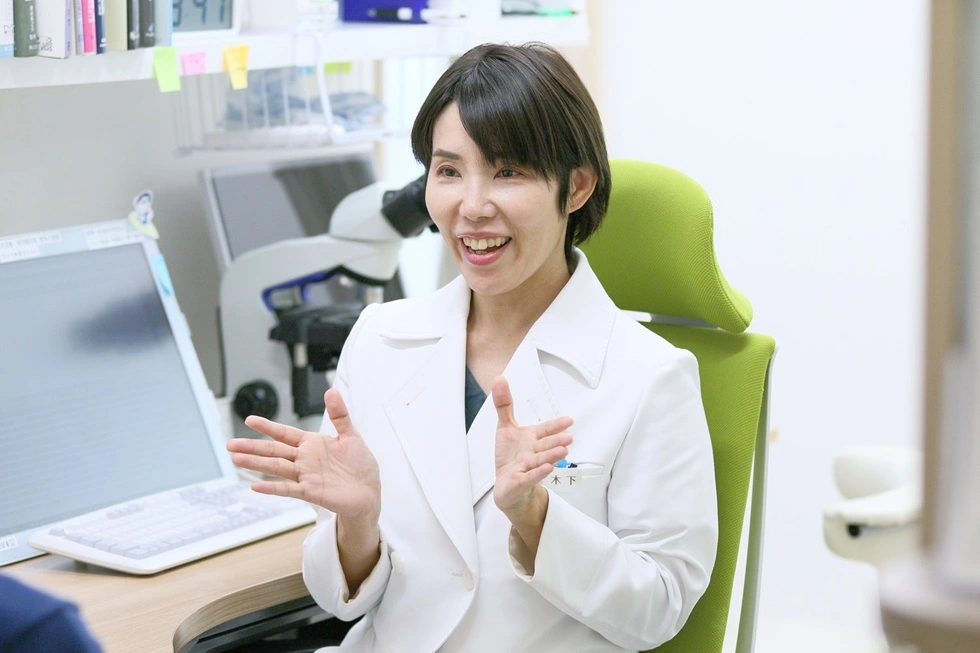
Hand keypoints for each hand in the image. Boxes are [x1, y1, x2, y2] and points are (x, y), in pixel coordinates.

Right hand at [226, 388, 380, 522]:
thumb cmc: (360, 465)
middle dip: (252, 447)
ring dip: (256, 464)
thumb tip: (331, 391)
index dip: (268, 427)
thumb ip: (339, 414)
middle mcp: (305, 460)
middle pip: (274, 451)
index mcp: (312, 444)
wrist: (369, 492)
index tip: (249, 420)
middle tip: (230, 444)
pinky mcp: (312, 491)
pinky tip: (255, 487)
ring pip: (276, 468)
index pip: (285, 433)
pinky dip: (272, 488)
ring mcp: (306, 476)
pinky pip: (289, 489)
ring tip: (235, 459)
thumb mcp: (351, 435)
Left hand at [492, 376, 573, 514]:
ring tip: (563, 451)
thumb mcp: (506, 427)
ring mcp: (527, 468)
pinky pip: (529, 477)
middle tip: (569, 437)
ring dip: (551, 456)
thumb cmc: (510, 456)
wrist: (507, 485)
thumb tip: (499, 379)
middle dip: (556, 441)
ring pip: (540, 461)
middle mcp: (532, 453)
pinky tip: (548, 469)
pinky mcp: (520, 482)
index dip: (556, 425)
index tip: (569, 420)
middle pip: (545, 446)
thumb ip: (504, 404)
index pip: (546, 430)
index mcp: (532, 438)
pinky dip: (537, 473)